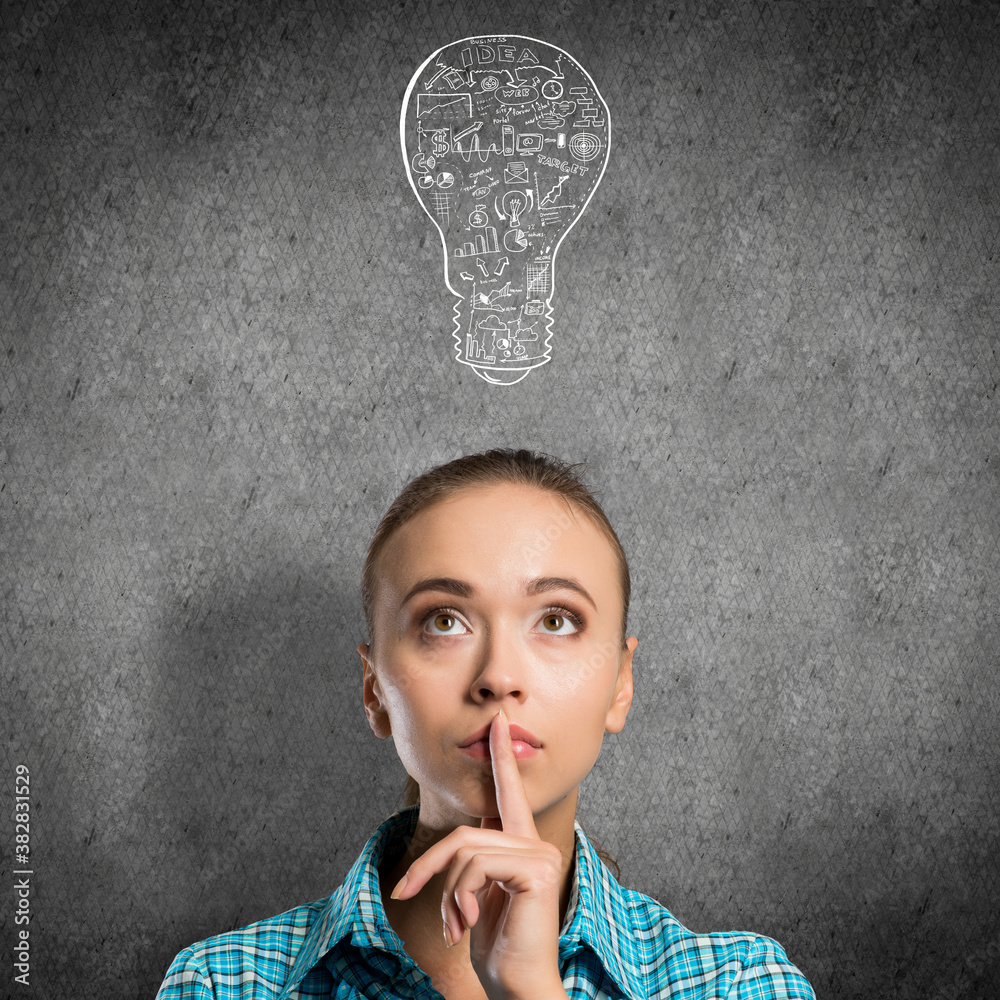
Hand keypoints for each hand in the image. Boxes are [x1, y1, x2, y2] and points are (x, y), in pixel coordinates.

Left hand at [390, 708, 567, 999]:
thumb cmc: (497, 947)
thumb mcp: (476, 898)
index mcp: (521, 846)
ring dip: (444, 892)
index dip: (501, 755)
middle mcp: (534, 844)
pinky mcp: (536, 869)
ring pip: (465, 851)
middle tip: (405, 893)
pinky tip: (464, 924)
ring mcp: (538, 854)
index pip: (509, 792)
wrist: (517, 987)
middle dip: (428, 865)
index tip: (498, 721)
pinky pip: (475, 865)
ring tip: (452, 924)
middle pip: (463, 834)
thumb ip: (475, 863)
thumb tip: (459, 847)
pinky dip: (457, 896)